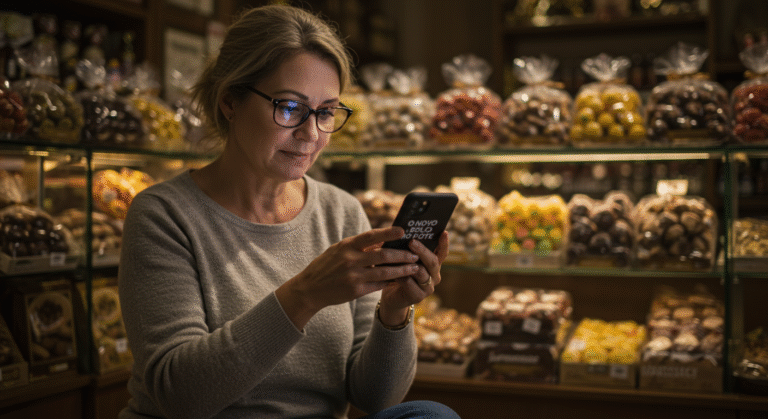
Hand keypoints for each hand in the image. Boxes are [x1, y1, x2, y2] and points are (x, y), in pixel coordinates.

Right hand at [275, 226, 424, 328]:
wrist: (310, 288)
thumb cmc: (327, 266)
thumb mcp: (339, 250)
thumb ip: (359, 245)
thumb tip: (382, 239)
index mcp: (347, 246)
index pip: (371, 236)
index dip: (388, 232)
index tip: (403, 231)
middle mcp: (350, 260)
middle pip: (383, 255)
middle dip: (402, 255)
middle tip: (415, 254)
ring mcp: (353, 276)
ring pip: (384, 272)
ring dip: (402, 270)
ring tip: (414, 268)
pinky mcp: (356, 291)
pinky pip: (378, 285)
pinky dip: (391, 282)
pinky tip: (400, 279)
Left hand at [377, 230, 448, 326]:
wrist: (392, 297)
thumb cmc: (399, 273)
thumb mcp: (405, 260)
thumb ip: (409, 250)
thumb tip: (404, 233)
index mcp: (433, 264)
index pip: (442, 252)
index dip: (444, 243)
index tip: (444, 232)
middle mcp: (434, 275)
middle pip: (432, 261)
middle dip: (422, 250)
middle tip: (411, 242)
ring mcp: (428, 287)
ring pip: (422, 272)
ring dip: (410, 264)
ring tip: (400, 256)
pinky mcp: (418, 296)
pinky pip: (410, 284)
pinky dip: (401, 277)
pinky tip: (393, 272)